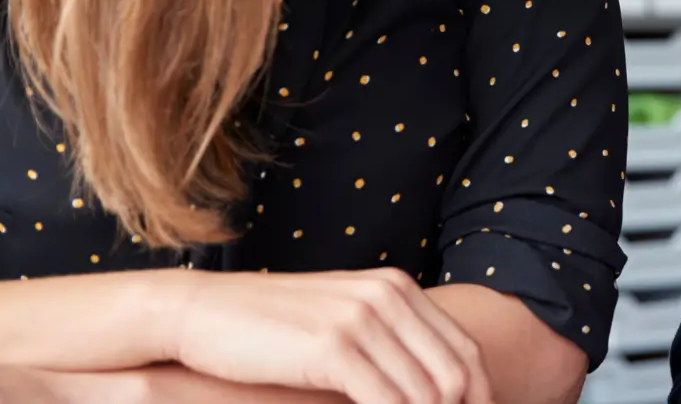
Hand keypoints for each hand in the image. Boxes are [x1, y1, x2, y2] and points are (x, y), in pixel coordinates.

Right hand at [164, 266, 492, 403]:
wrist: (200, 313)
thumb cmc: (269, 328)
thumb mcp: (339, 322)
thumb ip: (386, 343)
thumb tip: (432, 389)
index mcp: (397, 288)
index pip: (466, 352)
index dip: (481, 398)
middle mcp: (389, 297)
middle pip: (457, 376)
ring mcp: (362, 319)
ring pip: (427, 395)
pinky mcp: (334, 347)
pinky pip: (388, 403)